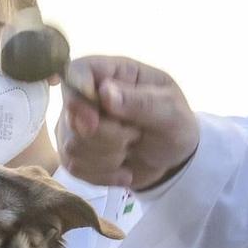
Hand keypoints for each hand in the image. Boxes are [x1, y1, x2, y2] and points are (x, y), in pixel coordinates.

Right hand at [56, 56, 199, 190]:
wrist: (173, 160)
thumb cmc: (175, 125)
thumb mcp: (171, 112)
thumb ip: (141, 102)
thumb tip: (104, 93)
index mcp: (113, 73)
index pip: (77, 71)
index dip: (76, 95)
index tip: (93, 120)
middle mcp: (88, 96)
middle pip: (73, 117)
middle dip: (109, 136)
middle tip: (135, 135)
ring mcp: (77, 125)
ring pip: (73, 147)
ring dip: (109, 158)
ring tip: (131, 149)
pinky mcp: (76, 153)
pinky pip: (75, 169)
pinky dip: (104, 176)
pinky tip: (124, 171)